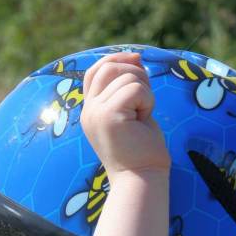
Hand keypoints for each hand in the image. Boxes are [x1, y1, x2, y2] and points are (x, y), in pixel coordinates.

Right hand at [81, 52, 169, 177]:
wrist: (142, 179)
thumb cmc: (142, 151)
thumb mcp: (133, 113)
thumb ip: (129, 88)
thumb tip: (136, 57)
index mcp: (92, 111)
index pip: (95, 71)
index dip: (115, 58)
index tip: (137, 59)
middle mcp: (89, 111)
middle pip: (108, 67)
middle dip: (135, 73)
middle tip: (145, 98)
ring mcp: (95, 113)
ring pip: (126, 77)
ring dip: (144, 92)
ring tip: (143, 116)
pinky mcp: (108, 116)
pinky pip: (135, 89)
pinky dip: (147, 101)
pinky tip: (144, 120)